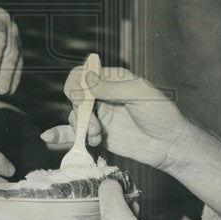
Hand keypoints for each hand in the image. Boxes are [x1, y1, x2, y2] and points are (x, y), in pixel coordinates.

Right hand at [42, 66, 194, 173]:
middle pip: (75, 95)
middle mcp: (103, 96)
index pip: (84, 73)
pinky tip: (50, 137)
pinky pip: (77, 134)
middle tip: (93, 120)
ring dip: (81, 126)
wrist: (170, 145)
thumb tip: (87, 82)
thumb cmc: (162, 114)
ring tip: (97, 135)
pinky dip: (62, 135)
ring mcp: (100, 116)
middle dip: (79, 108)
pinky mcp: (99, 136)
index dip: (77, 83)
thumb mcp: (141, 94)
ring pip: (75, 115)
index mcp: (113, 79)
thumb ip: (113, 88)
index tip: (81, 95)